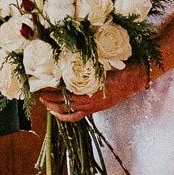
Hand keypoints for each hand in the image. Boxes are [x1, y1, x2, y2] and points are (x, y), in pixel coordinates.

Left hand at [37, 62, 151, 118]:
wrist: (136, 77)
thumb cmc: (119, 66)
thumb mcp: (101, 61)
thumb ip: (85, 63)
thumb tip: (66, 57)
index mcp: (89, 89)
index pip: (63, 91)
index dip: (50, 89)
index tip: (39, 83)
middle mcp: (89, 100)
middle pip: (62, 102)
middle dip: (48, 98)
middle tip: (36, 92)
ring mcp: (92, 107)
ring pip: (67, 111)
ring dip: (53, 107)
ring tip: (44, 102)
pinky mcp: (95, 109)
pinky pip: (76, 117)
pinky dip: (64, 116)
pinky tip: (57, 112)